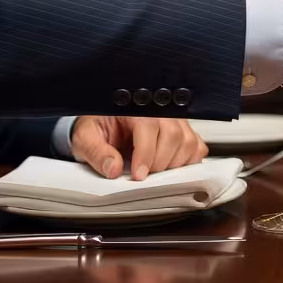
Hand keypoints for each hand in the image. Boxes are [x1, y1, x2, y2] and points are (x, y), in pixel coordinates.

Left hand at [70, 116, 208, 180]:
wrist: (104, 123)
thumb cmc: (97, 126)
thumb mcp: (85, 137)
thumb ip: (96, 152)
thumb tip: (113, 169)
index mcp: (135, 106)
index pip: (149, 128)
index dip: (146, 156)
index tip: (138, 175)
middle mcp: (160, 110)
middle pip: (174, 136)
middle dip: (159, 163)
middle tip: (143, 174)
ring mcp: (175, 120)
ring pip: (188, 142)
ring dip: (173, 163)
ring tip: (154, 169)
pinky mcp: (185, 131)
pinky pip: (197, 147)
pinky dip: (188, 161)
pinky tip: (169, 165)